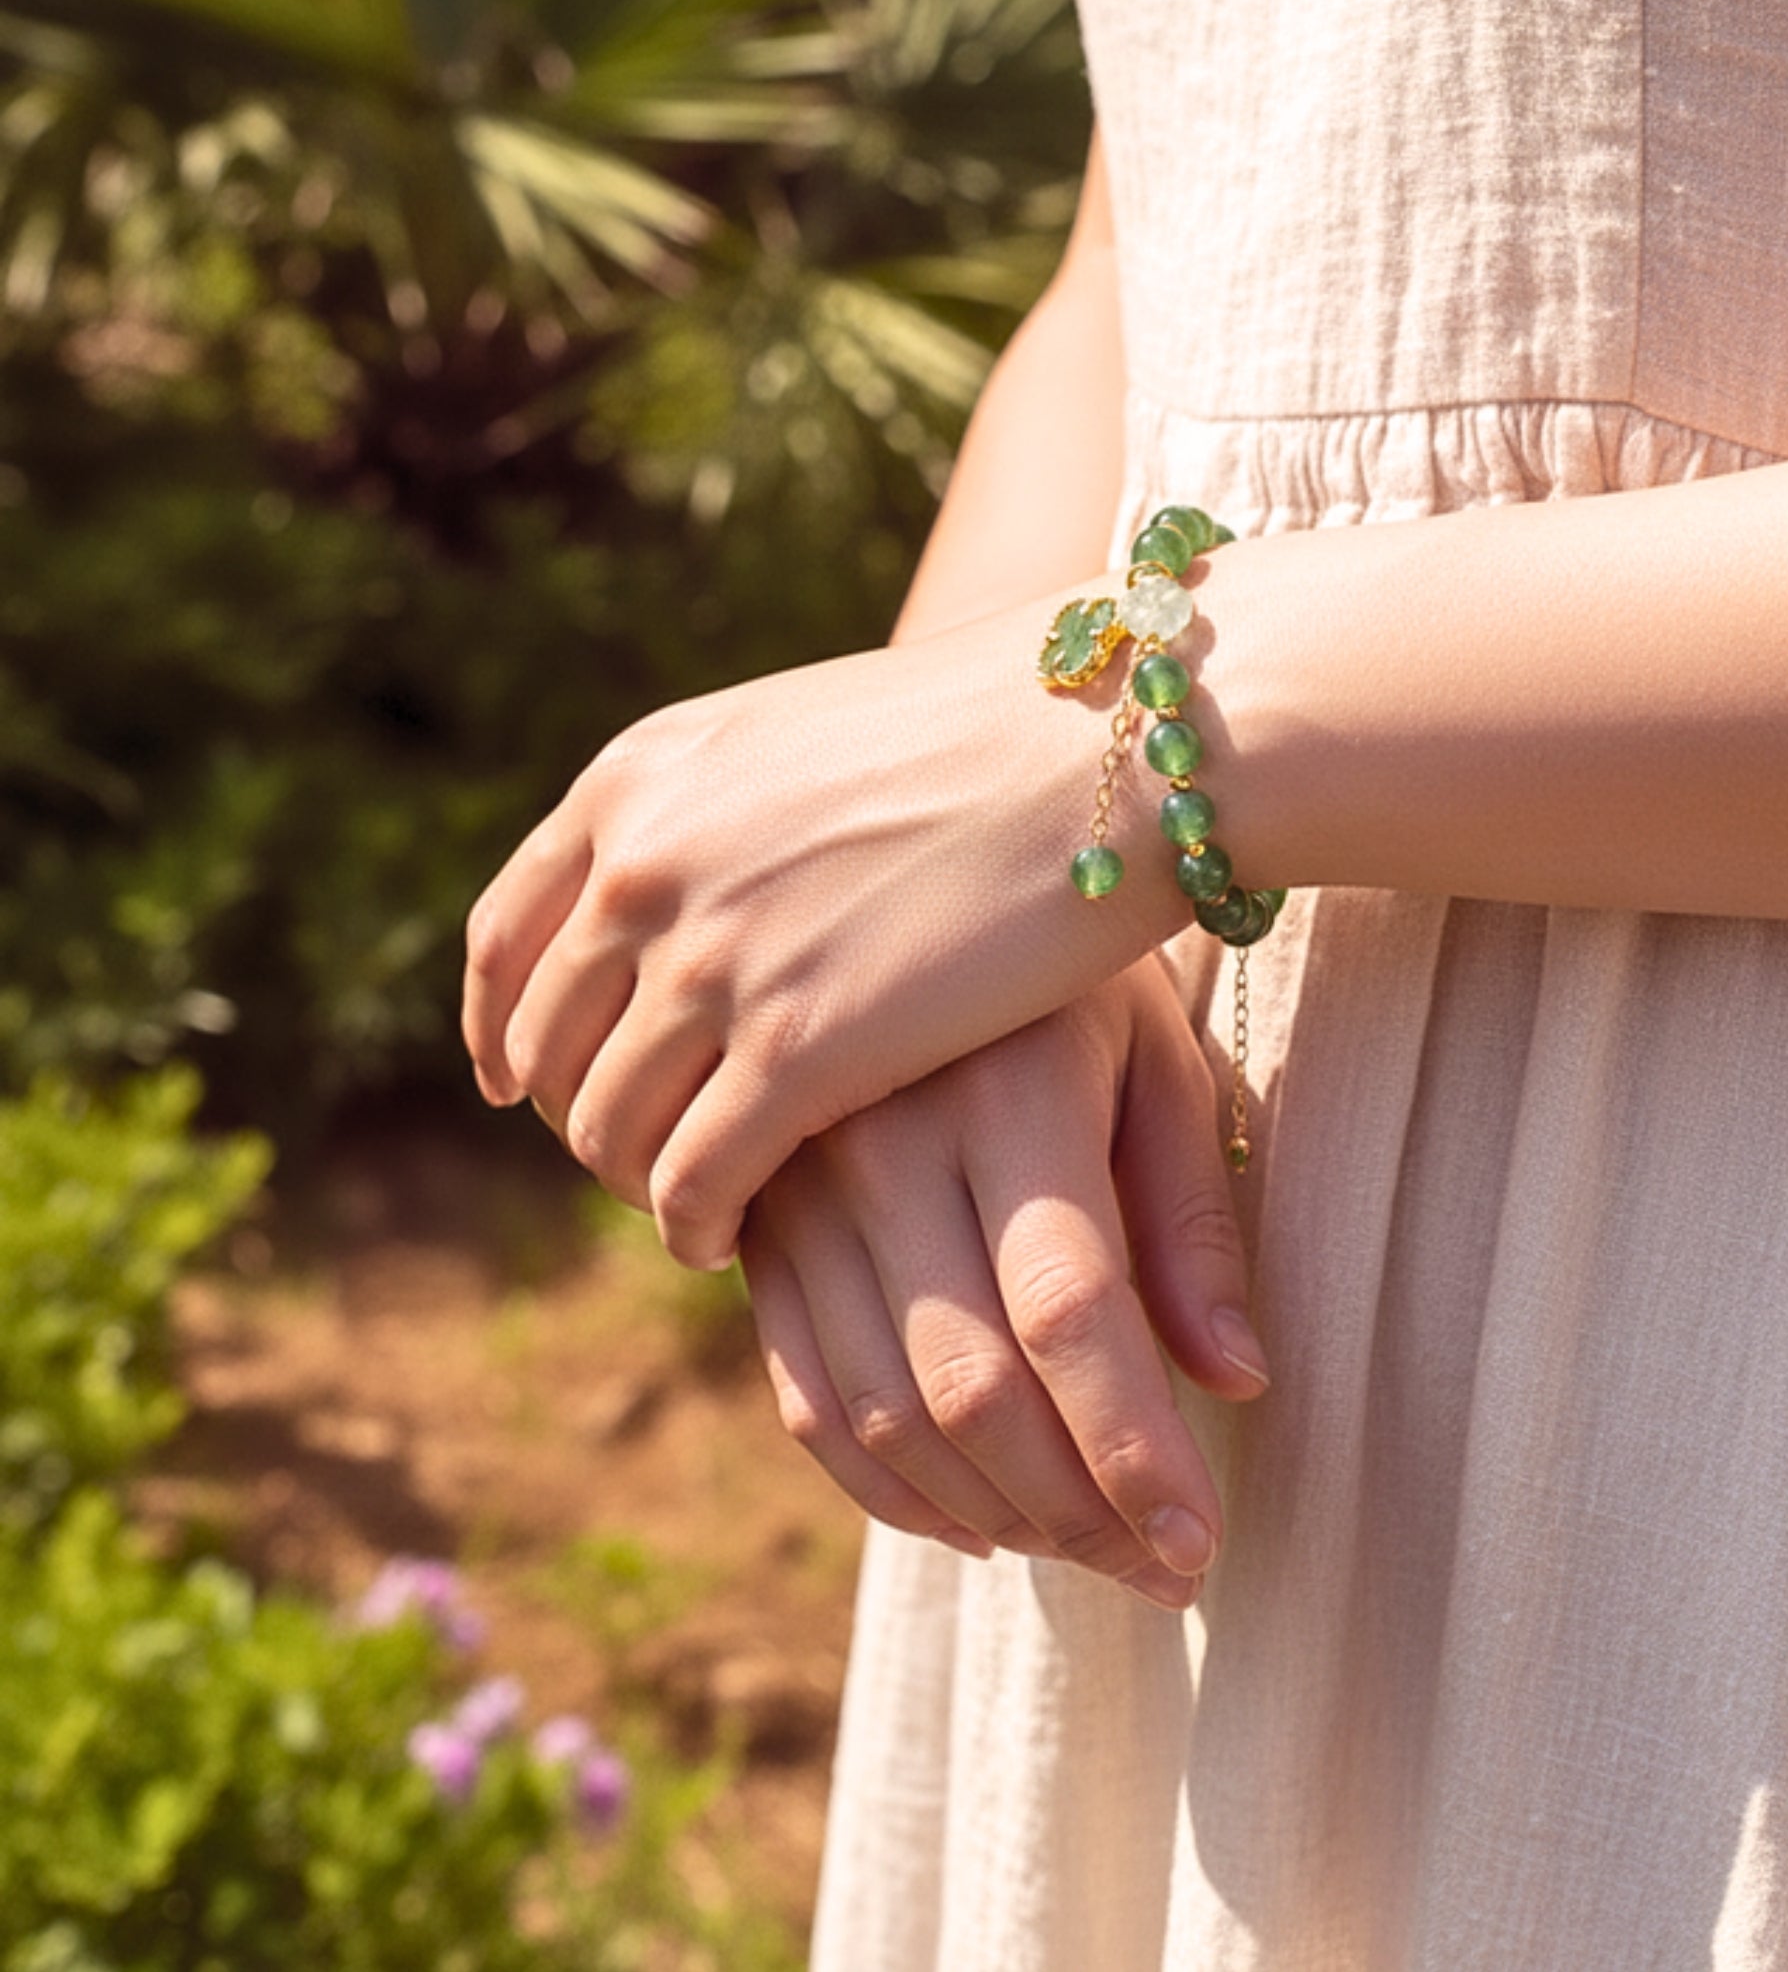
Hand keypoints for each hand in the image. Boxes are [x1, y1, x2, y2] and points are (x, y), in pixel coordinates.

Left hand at [461, 595, 1185, 1268]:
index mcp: (636, 782)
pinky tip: (725, 1238)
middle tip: (634, 1156)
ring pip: (609, 1126)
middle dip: (579, 1115)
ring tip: (691, 1203)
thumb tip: (678, 878)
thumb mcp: (795, 738)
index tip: (519, 1083)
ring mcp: (714, 959)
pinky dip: (691, 1224)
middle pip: (549, 1045)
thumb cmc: (983, 733)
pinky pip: (691, 1178)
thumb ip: (713, 810)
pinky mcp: (796, 1049)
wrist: (1098, 743)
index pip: (508, 939)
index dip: (503, 1028)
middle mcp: (645, 868)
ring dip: (637, 1181)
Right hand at [740, 959, 1271, 1609]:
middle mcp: (886, 1143)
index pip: (1069, 1312)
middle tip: (1165, 1570)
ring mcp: (800, 1189)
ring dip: (994, 1514)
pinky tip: (976, 1524)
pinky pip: (806, 1397)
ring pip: (883, 1410)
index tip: (1201, 1544)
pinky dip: (888, 1492)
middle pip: (971, 1383)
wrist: (913, 879)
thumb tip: (1238, 1381)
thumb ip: (1192, 1219)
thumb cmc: (1074, 980)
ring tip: (1090, 1551)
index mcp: (1008, 1091)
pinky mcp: (756, 1226)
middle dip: (1078, 1509)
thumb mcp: (1158, 1057)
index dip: (1133, 1450)